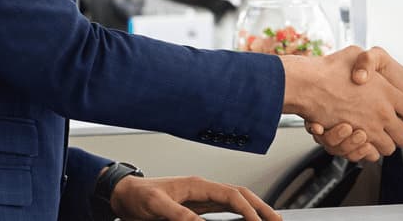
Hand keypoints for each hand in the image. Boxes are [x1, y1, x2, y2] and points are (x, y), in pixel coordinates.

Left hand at [110, 175, 279, 220]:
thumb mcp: (156, 206)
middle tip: (278, 220)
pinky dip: (241, 214)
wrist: (125, 195)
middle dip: (262, 206)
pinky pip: (226, 209)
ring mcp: (202, 197)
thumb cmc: (138, 196)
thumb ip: (179, 214)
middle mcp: (203, 189)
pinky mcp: (198, 206)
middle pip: (241, 195)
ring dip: (254, 209)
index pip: (232, 195)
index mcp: (197, 185)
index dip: (248, 209)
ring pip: (237, 201)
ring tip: (270, 220)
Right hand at [282, 46, 402, 158]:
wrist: (307, 83)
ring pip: (388, 149)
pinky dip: (366, 151)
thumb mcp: (355, 53)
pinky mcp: (351, 140)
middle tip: (395, 131)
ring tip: (377, 136)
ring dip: (383, 145)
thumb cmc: (328, 68)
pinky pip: (368, 154)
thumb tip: (369, 68)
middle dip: (402, 136)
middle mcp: (382, 113)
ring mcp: (368, 129)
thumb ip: (368, 60)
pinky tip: (362, 142)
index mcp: (388, 93)